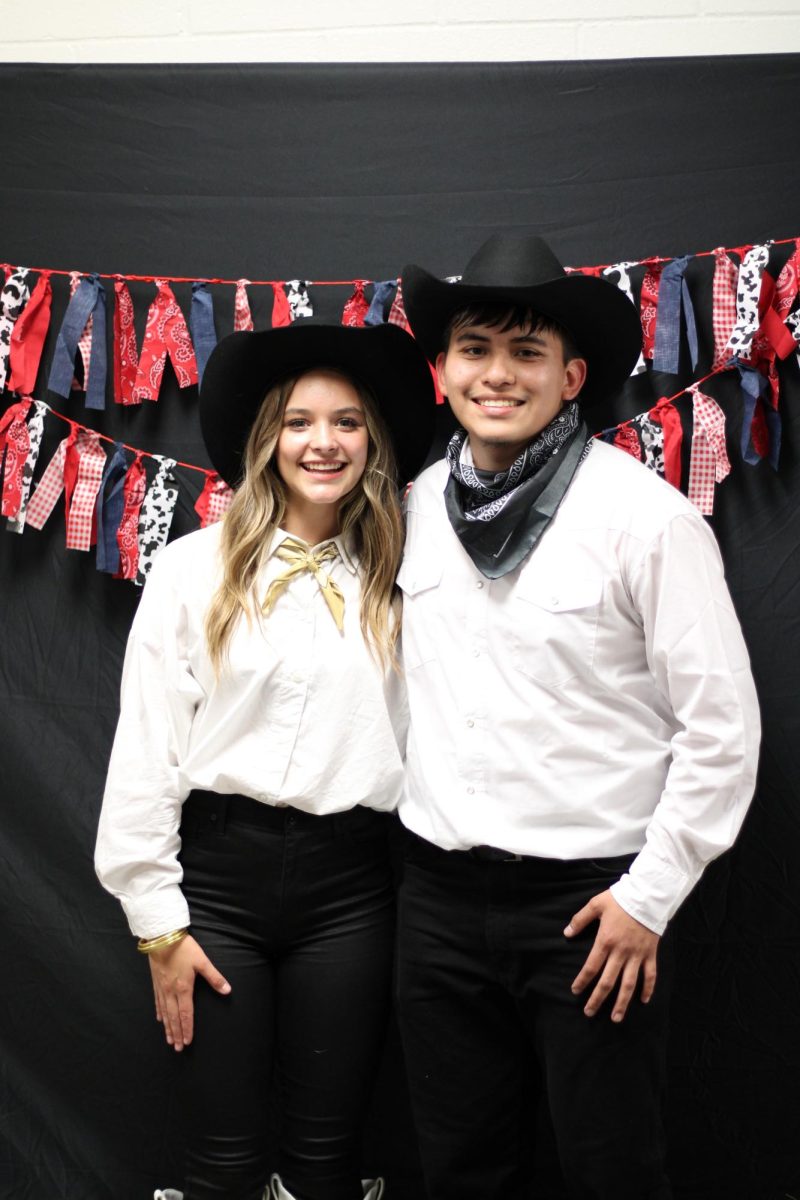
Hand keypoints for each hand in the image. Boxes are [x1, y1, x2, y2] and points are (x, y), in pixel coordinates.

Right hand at [147, 934, 230, 1050]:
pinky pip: (157, 1002)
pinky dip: (159, 1013)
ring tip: (168, 1040)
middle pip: (174, 1017)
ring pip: (165, 1013)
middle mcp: (171, 992)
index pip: (186, 1014)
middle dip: (176, 1033)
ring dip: (167, 1027)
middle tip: (177, 1048)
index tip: (187, 1042)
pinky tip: (159, 1019)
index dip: (187, 1029)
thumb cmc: (184, 949)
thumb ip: (215, 977)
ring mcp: (162, 988)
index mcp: (184, 989)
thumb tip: (228, 990)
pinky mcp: (156, 982)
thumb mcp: (202, 962)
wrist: (162, 938)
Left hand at [564, 890, 658, 1022]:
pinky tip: (643, 1000)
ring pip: (629, 984)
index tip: (575, 991)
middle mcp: (621, 953)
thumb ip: (580, 920)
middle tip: (589, 1012)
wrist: (648, 895)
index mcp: (605, 941)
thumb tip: (567, 934)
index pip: (591, 967)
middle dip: (597, 998)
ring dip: (622, 1003)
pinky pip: (650, 975)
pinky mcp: (650, 954)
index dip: (582, 981)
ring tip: (616, 1018)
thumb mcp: (596, 904)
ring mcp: (637, 955)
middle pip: (608, 981)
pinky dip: (647, 989)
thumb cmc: (620, 899)